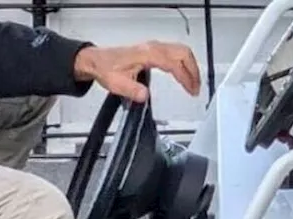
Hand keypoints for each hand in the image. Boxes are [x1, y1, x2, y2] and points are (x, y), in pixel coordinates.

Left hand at [73, 41, 201, 101]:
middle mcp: (152, 48)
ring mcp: (153, 47)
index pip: (174, 64)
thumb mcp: (116, 83)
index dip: (185, 78)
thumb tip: (145, 96)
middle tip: (196, 88)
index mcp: (147, 54)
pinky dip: (183, 63)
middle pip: (183, 53)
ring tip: (193, 83)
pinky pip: (174, 52)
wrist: (96, 60)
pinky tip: (183, 74)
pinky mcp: (152, 50)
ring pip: (181, 51)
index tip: (191, 90)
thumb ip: (132, 90)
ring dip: (190, 66)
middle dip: (194, 71)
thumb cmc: (106, 68)